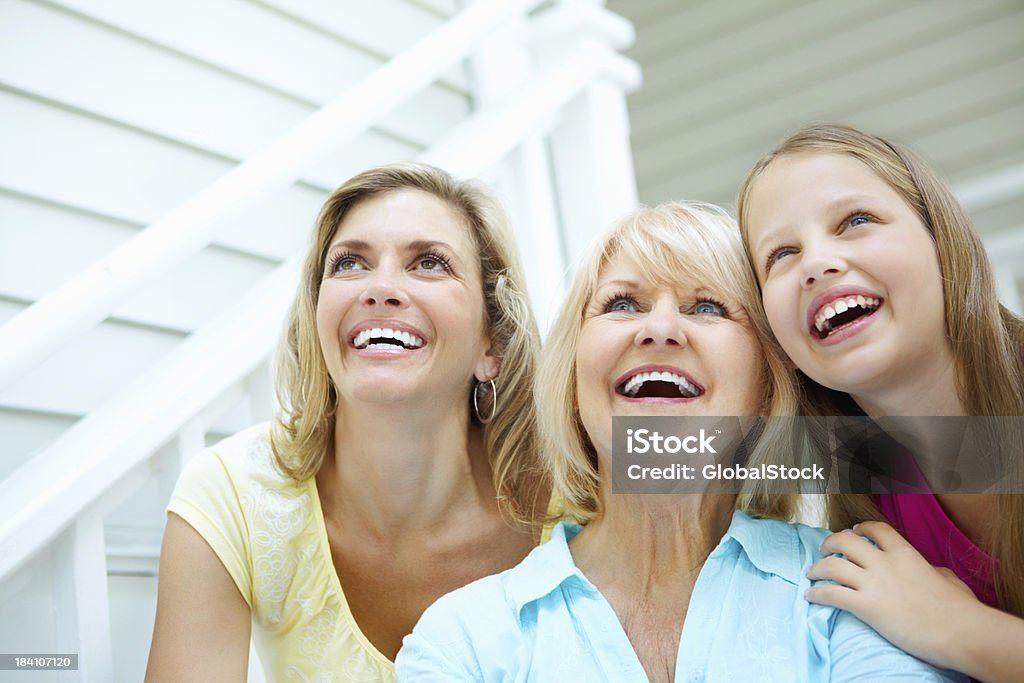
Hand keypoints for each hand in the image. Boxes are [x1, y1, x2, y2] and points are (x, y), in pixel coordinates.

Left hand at [805, 521, 978, 671]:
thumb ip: (932, 570)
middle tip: (823, 550)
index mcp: (906, 554)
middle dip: (830, 543)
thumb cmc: (960, 609)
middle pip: (846, 541)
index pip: (876, 530)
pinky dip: (816, 593)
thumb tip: (931, 571)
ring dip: (817, 568)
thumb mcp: (946, 579)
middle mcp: (885, 563)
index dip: (859, 528)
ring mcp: (874, 583)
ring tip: (811, 572)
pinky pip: (832, 594)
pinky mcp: (867, 606)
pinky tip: (810, 595)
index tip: (851, 530)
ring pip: (832, 565)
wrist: (962, 631)